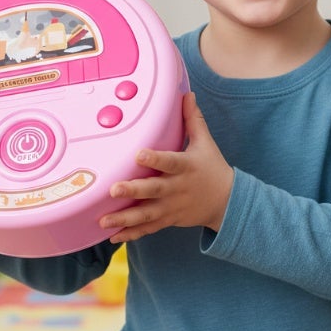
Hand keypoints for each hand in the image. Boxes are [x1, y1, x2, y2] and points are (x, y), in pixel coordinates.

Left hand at [99, 92, 233, 243]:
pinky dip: (131, 233)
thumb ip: (193, 120)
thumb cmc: (212, 168)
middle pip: (153, 190)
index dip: (155, 158)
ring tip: (104, 220)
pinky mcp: (168, 219)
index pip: (170, 161)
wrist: (227, 202)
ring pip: (146, 214)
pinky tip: (112, 236)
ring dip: (124, 217)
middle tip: (113, 189)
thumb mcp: (205, 143)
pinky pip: (148, 228)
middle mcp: (177, 188)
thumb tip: (187, 94)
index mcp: (186, 167)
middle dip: (133, 191)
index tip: (138, 154)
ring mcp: (171, 207)